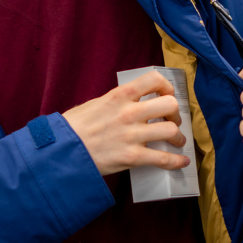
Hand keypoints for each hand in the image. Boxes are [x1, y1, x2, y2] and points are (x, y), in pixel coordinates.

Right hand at [61, 71, 189, 175]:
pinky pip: (163, 158)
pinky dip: (176, 161)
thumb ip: (117, 102)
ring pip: (171, 131)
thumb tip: (131, 103)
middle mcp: (129, 112)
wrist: (61, 150)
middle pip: (169, 105)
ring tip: (176, 142)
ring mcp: (132, 135)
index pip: (154, 79)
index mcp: (119, 95)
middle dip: (176, 114)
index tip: (166, 96)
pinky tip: (181, 162)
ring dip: (178, 137)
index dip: (167, 87)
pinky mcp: (132, 156)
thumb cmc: (74, 127)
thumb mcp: (96, 104)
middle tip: (172, 122)